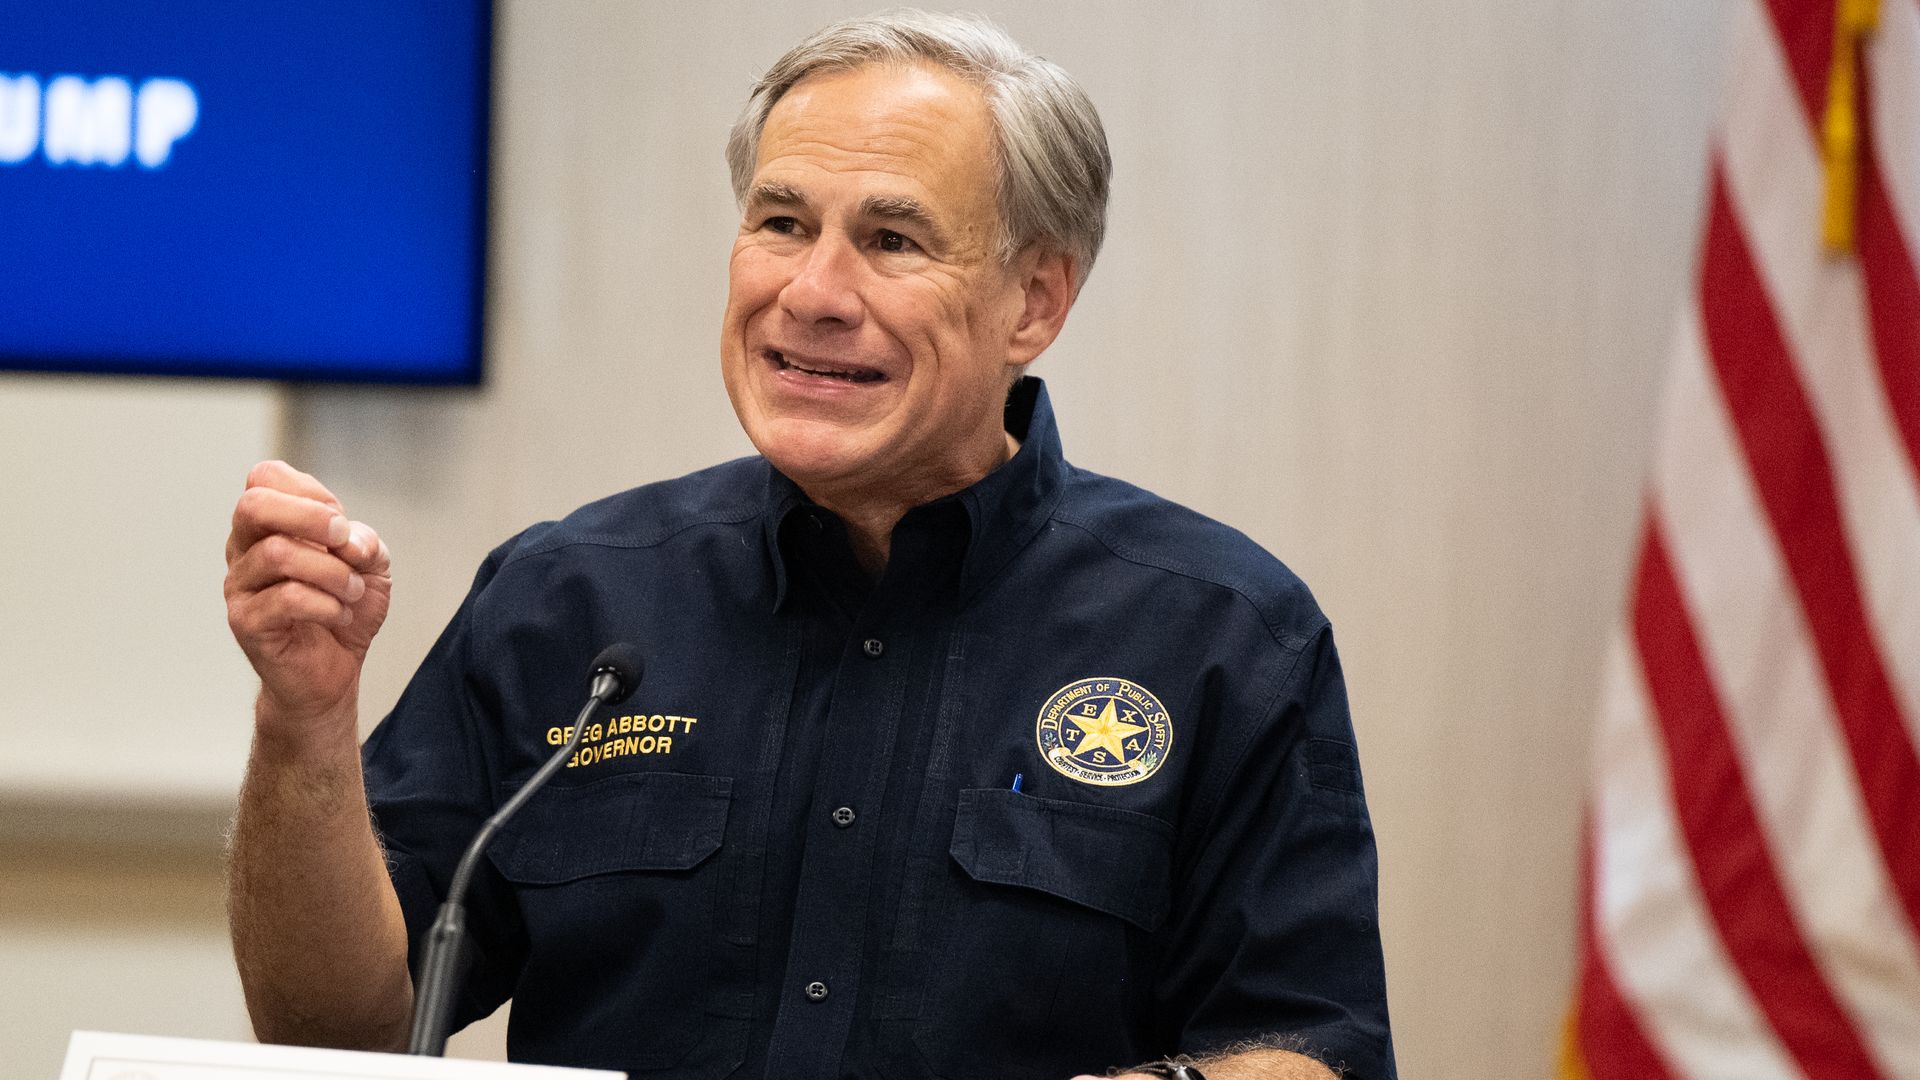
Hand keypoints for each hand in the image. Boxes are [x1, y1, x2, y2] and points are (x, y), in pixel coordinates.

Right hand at [224, 461, 391, 730]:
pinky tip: (340, 616)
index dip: (312, 491)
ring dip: (332, 572)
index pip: (265, 477)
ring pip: (278, 554)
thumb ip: (363, 541)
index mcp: (269, 525)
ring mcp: (240, 585)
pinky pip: (286, 598)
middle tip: (345, 542)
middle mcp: (244, 549)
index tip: (342, 524)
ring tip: (352, 591)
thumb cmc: (343, 610)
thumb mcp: (370, 566)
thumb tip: (349, 539)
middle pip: (253, 505)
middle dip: (311, 517)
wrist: (332, 672)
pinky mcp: (246, 622)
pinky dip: (327, 604)